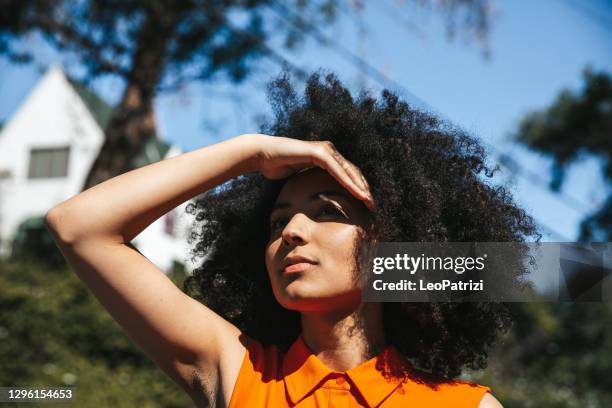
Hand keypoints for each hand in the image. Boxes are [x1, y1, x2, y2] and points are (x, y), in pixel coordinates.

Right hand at [245, 134, 374, 209]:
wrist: (263, 155)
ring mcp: (325, 150)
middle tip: (373, 206)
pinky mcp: (319, 152)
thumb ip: (310, 184)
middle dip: (364, 189)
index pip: (348, 174)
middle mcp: (329, 151)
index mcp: (326, 157)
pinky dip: (348, 182)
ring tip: (368, 202)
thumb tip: (313, 201)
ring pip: (349, 171)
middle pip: (353, 172)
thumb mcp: (300, 179)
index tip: (366, 205)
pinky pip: (337, 170)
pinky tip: (357, 194)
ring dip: (360, 187)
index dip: (358, 189)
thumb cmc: (277, 166)